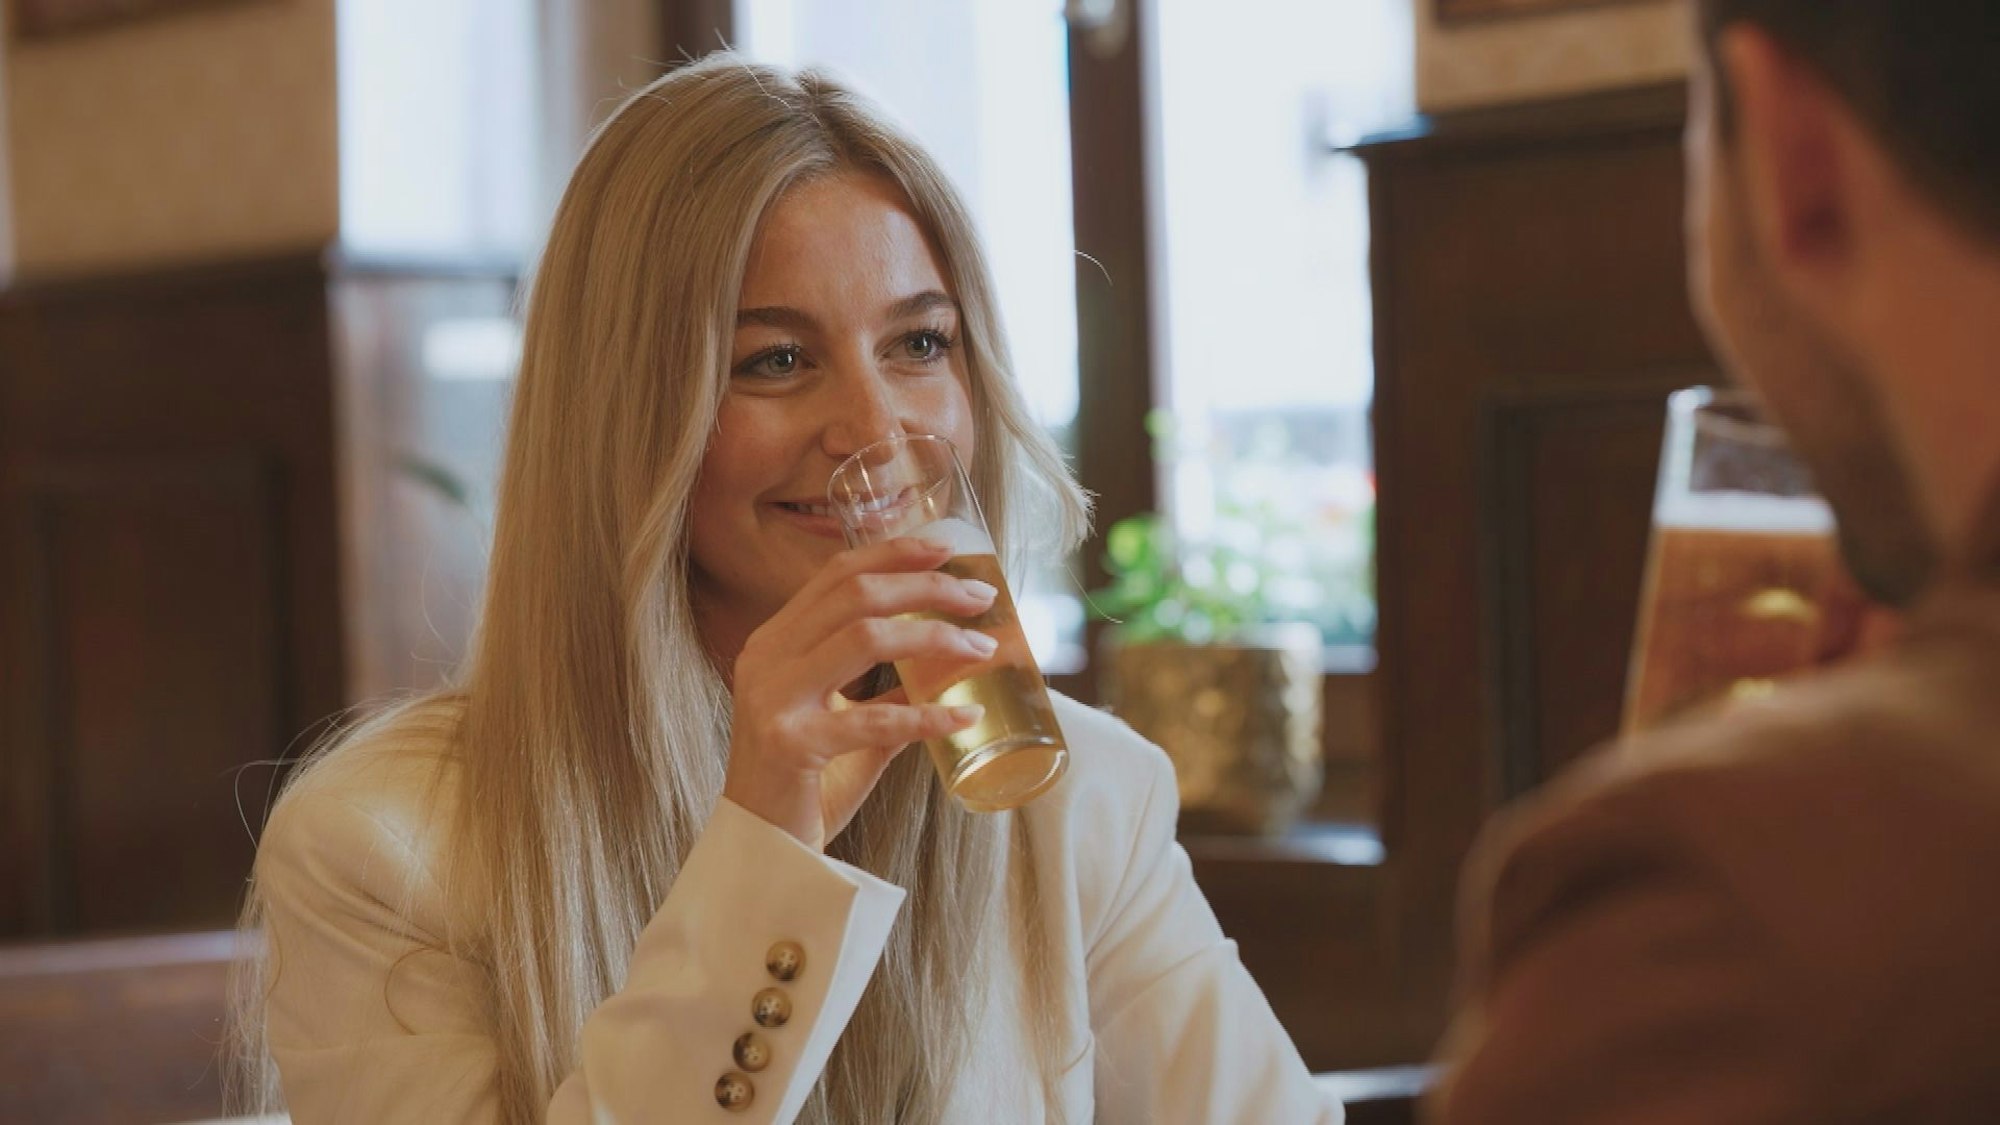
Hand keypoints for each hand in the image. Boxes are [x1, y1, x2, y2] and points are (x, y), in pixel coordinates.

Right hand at [721, 535, 999, 850]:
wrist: (760, 849)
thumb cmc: (804, 783)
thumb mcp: (842, 721)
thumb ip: (886, 692)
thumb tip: (949, 665)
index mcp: (775, 642)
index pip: (836, 575)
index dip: (894, 553)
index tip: (947, 548)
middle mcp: (767, 659)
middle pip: (856, 595)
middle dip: (927, 588)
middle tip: (981, 599)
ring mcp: (773, 699)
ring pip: (863, 637)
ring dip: (934, 638)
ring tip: (981, 651)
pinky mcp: (791, 745)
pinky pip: (873, 720)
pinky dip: (928, 715)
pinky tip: (965, 716)